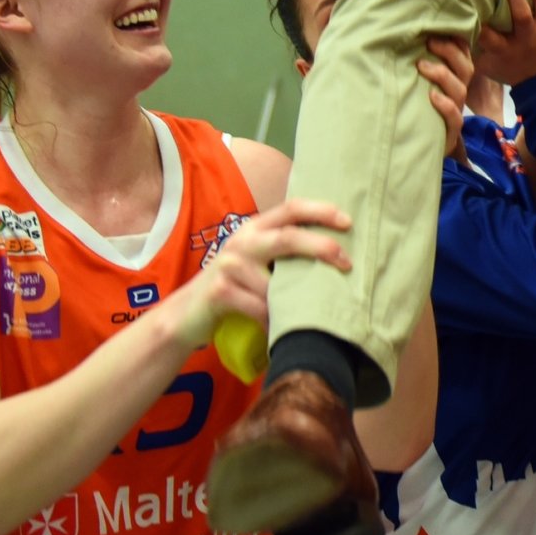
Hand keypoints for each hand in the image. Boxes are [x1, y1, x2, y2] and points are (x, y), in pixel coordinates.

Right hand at [169, 198, 351, 349]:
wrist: (187, 313)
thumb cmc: (235, 285)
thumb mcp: (258, 259)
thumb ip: (285, 250)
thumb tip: (339, 251)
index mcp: (255, 227)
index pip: (291, 208)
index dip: (321, 211)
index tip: (348, 222)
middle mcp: (242, 241)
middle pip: (288, 237)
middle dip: (322, 247)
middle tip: (347, 263)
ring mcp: (228, 265)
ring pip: (276, 284)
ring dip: (293, 301)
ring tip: (304, 313)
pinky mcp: (219, 291)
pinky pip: (260, 307)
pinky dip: (274, 319)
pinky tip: (278, 327)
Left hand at [418, 33, 472, 157]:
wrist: (414, 148)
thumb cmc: (414, 110)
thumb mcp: (416, 84)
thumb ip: (416, 65)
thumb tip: (399, 37)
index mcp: (453, 80)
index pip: (463, 56)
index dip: (457, 42)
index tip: (439, 29)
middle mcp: (457, 94)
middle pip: (465, 68)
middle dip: (449, 52)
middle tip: (429, 42)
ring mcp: (455, 112)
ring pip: (460, 89)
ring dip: (442, 74)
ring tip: (421, 65)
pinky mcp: (449, 132)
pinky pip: (454, 117)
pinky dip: (445, 105)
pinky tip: (432, 97)